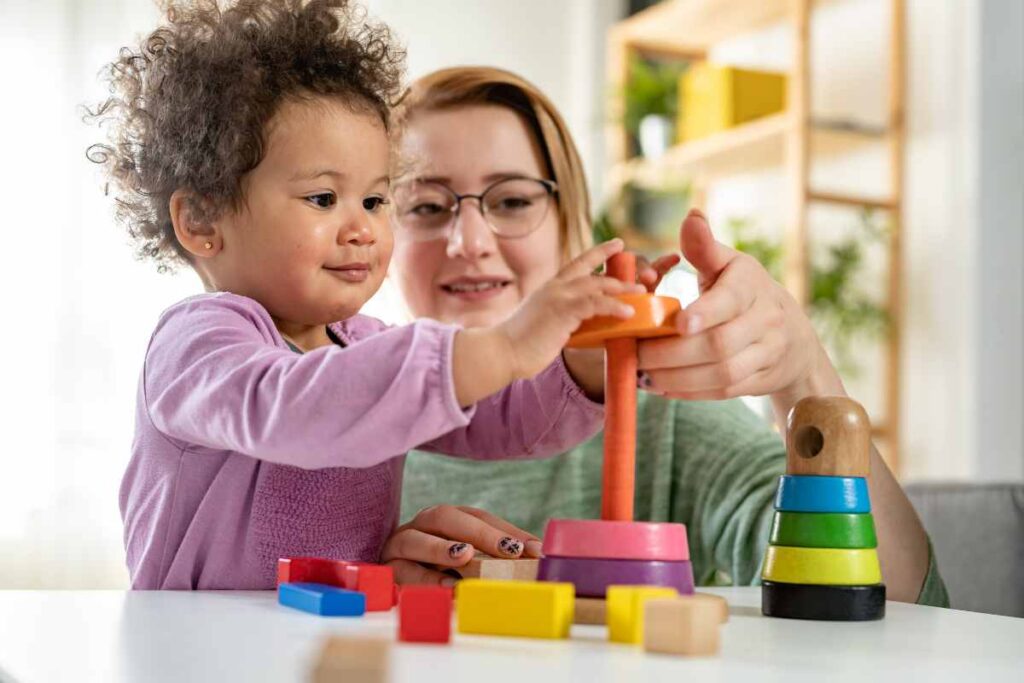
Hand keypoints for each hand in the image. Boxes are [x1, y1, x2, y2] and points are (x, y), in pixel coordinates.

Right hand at [380, 505, 541, 584]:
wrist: (385, 579)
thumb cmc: (436, 569)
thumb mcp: (467, 561)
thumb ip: (494, 556)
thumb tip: (537, 557)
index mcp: (444, 518)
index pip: (477, 516)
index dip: (506, 531)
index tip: (534, 550)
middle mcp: (421, 525)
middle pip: (446, 517)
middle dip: (480, 533)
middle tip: (509, 551)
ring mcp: (400, 544)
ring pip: (416, 538)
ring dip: (441, 548)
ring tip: (466, 557)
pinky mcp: (387, 567)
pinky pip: (403, 570)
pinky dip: (425, 578)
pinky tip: (448, 586)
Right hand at [497, 238, 644, 380]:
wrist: (500, 351)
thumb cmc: (519, 345)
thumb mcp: (544, 324)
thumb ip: (563, 319)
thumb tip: (581, 328)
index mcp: (549, 289)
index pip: (577, 264)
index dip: (598, 253)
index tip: (616, 244)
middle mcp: (554, 287)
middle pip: (590, 268)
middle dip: (615, 266)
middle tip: (638, 270)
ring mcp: (557, 297)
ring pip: (597, 284)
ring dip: (621, 288)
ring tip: (640, 292)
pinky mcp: (562, 310)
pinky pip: (595, 304)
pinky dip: (614, 306)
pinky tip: (628, 313)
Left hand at [637, 209, 825, 400]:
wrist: (792, 335)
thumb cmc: (745, 292)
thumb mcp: (729, 264)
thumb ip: (705, 247)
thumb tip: (691, 217)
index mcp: (752, 285)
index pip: (731, 300)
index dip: (705, 312)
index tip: (678, 323)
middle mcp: (766, 319)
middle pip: (720, 345)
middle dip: (673, 354)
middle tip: (638, 355)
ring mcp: (767, 353)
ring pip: (721, 374)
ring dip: (677, 378)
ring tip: (642, 375)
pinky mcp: (760, 380)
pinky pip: (723, 391)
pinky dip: (689, 392)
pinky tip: (661, 386)